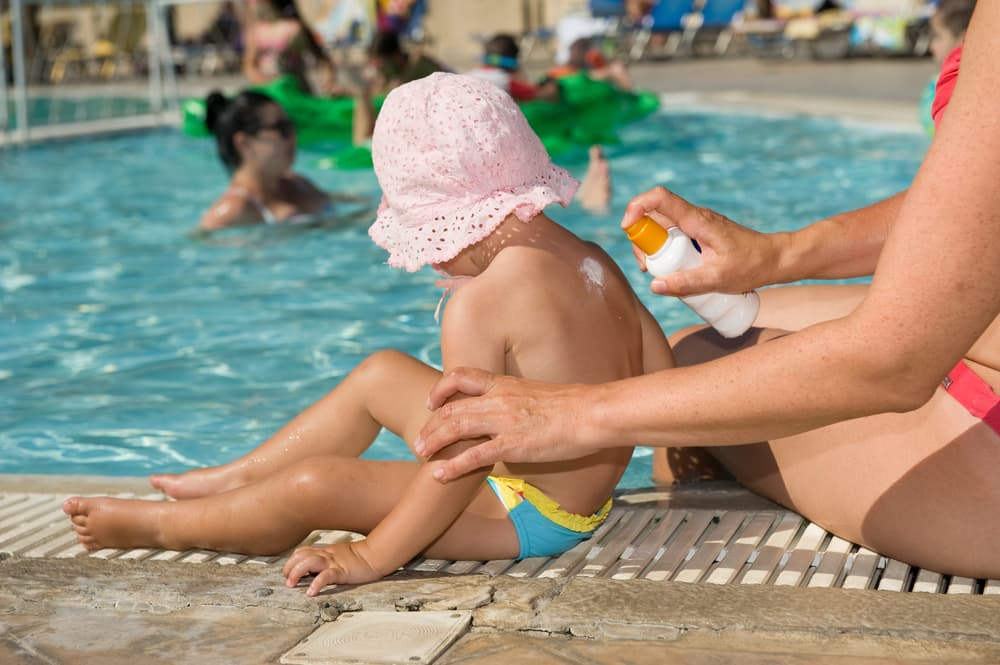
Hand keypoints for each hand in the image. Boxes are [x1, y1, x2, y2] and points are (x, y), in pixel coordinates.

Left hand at [283, 541, 381, 594]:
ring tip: (291, 585)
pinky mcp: (341, 571)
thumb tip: (312, 569)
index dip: (291, 562)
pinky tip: (311, 593)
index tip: (288, 573)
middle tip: (287, 581)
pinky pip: (326, 576)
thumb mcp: (338, 555)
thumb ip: (325, 559)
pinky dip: (316, 584)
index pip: (301, 552)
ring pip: (309, 562)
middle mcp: (325, 555)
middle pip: (300, 556)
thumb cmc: (358, 557)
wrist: (375, 555)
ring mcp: (333, 562)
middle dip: (289, 568)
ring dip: (296, 573)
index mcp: (324, 552)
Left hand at [416, 368, 601, 481]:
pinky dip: (452, 466)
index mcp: (504, 384)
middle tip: (418, 441)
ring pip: (455, 428)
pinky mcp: (512, 445)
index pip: (461, 376)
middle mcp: (498, 400)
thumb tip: (513, 411)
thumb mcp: (537, 393)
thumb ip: (517, 400)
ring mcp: (503, 422)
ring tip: (420, 455)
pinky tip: (439, 475)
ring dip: (433, 442)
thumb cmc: (572, 406)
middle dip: (430, 425)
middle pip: (451, 407)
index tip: (431, 403)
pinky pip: (474, 456)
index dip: (440, 389)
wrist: (590, 413)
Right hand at [621, 186, 777, 295]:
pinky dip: (665, 251)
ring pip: (662, 228)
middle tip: (647, 268)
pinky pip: (673, 236)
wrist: (775, 259)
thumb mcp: (717, 279)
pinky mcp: (699, 234)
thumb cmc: (751, 265)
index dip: (637, 207)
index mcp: (697, 220)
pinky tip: (673, 271)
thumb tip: (655, 285)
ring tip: (660, 274)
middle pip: (653, 216)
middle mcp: (694, 217)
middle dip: (641, 239)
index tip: (627, 228)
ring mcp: (696, 225)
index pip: (660, 198)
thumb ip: (685, 283)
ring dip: (652, 248)